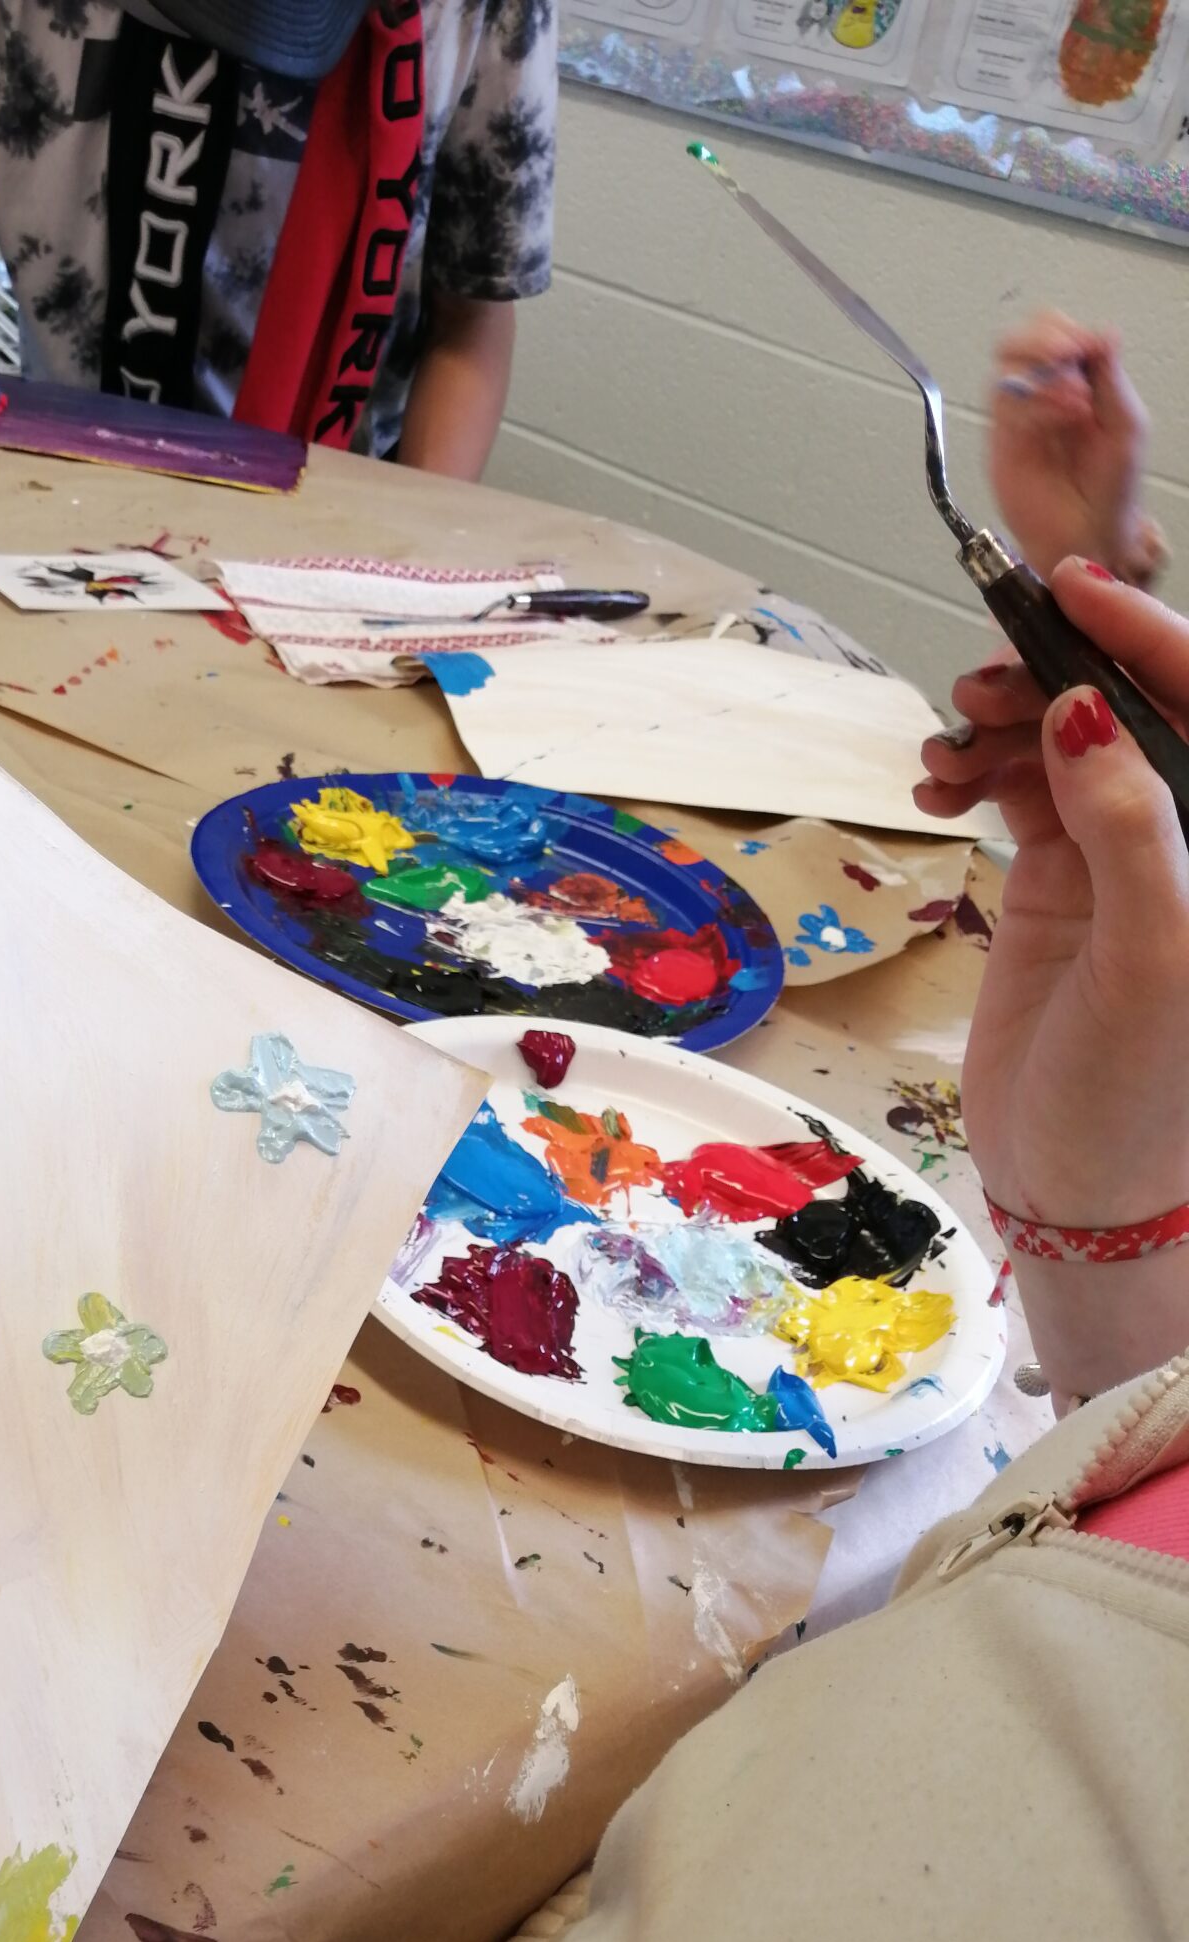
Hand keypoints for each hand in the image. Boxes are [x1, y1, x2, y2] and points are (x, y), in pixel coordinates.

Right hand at [916, 562, 1188, 1397]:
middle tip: (982, 686)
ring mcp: (1123, 851)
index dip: (1147, 638)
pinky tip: (935, 785)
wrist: (1081, 1190)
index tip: (1071, 594)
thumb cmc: (1144, 1092)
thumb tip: (1080, 713)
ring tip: (946, 750)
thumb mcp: (1153, 953)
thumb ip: (1130, 826)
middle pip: (1128, 704)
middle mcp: (1186, 831)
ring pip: (1062, 737)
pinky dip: (975, 770)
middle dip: (1054, 674)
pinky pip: (1019, 788)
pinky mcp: (1061, 882)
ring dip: (1000, 724)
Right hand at [987, 313, 1158, 586]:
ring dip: (1043, 376)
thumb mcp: (1127, 424)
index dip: (1064, 330)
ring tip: (1074, 402)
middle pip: (1018, 340)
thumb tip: (1102, 332)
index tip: (1084, 347)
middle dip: (1041, 340)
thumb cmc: (1110, 489)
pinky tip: (1061, 420)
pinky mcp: (1002, 443)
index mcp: (1077, 380)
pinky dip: (1034, 405)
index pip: (1055, 331)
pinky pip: (1004, 407)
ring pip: (1006, 368)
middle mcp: (1043, 393)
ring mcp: (1019, 417)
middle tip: (1067, 356)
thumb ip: (1110, 377)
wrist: (1087, 535)